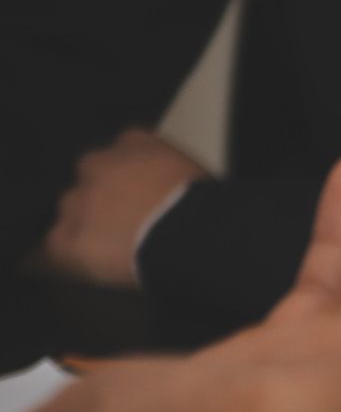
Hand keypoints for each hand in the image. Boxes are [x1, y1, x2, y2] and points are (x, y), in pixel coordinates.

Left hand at [40, 130, 208, 286]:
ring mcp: (76, 202)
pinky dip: (78, 259)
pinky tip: (103, 269)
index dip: (135, 175)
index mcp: (134, 142)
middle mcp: (96, 164)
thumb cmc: (207, 205)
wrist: (189, 236)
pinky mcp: (64, 240)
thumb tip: (174, 187)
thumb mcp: (198, 172)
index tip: (147, 192)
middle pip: (93, 180)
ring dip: (90, 228)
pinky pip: (62, 250)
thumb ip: (174, 170)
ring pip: (74, 214)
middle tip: (134, 223)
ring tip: (119, 251)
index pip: (126, 151)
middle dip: (106, 199)